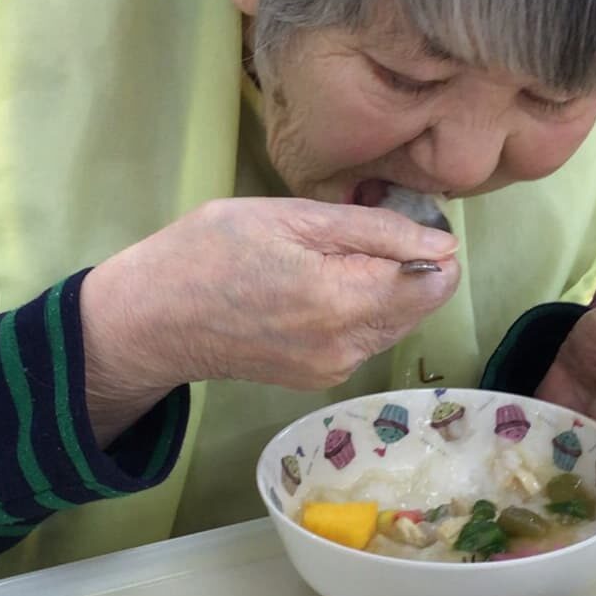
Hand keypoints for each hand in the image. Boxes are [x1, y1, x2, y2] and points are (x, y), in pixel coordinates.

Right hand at [79, 198, 460, 440]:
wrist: (152, 319)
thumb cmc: (209, 251)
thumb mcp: (290, 216)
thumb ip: (374, 230)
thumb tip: (443, 244)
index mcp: (344, 303)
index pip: (436, 279)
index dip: (426, 243)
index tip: (387, 220)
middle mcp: (349, 348)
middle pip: (421, 303)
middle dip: (404, 265)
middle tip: (347, 235)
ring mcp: (335, 369)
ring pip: (395, 322)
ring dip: (380, 288)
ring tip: (324, 260)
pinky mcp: (320, 379)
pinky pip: (365, 338)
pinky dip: (356, 310)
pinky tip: (312, 288)